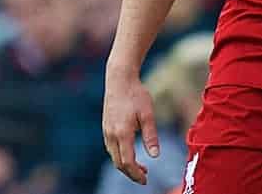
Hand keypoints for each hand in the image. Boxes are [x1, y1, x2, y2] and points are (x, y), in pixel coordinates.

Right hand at [102, 68, 159, 183]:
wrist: (119, 80)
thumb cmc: (136, 95)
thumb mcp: (148, 114)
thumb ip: (151, 136)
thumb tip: (155, 156)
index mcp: (122, 133)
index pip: (127, 162)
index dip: (136, 174)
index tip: (145, 180)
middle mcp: (111, 135)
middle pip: (119, 163)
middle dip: (131, 173)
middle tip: (144, 177)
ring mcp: (106, 132)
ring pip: (114, 156)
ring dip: (126, 165)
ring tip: (141, 167)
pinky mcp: (106, 128)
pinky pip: (111, 148)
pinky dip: (121, 156)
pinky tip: (131, 153)